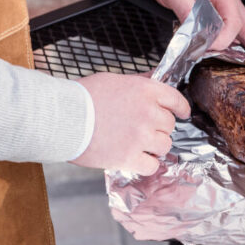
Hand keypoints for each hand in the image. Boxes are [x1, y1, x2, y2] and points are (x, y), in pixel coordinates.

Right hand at [71, 73, 189, 173]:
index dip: (181, 108)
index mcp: (145, 91)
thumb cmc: (83, 96)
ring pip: (165, 146)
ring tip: (137, 144)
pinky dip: (146, 164)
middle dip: (159, 128)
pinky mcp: (129, 157)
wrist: (61, 116)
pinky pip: (152, 166)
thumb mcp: (115, 80)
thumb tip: (155, 79)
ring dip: (154, 147)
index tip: (182, 113)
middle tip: (142, 129)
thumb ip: (139, 83)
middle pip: (169, 125)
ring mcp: (140, 136)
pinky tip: (134, 159)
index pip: (176, 100)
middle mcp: (148, 113)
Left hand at [146, 0, 244, 59]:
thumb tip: (195, 33)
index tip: (212, 49)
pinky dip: (238, 38)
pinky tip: (240, 50)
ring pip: (241, 25)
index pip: (232, 21)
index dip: (224, 39)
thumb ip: (187, 12)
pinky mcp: (215, 7)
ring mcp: (223, 2)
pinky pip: (230, 24)